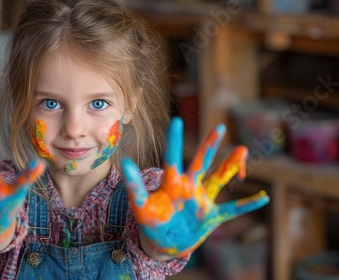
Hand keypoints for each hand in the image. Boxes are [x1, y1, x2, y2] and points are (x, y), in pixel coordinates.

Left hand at [122, 117, 268, 256]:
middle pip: (201, 163)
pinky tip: (264, 197)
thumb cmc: (150, 222)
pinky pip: (232, 209)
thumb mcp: (141, 206)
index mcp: (171, 183)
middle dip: (210, 146)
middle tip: (220, 127)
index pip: (173, 158)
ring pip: (218, 179)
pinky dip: (247, 205)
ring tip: (243, 149)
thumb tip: (125, 163)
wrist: (163, 243)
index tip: (176, 120)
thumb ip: (135, 187)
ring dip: (230, 166)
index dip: (174, 140)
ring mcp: (202, 200)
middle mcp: (189, 186)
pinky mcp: (211, 216)